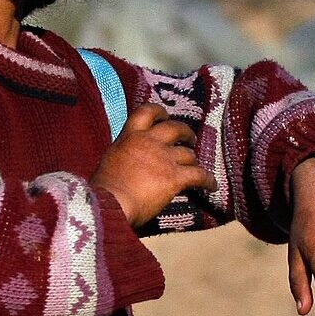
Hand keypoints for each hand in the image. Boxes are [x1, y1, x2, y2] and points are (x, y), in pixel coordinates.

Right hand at [92, 104, 214, 226]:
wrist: (109, 203)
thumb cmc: (103, 189)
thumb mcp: (109, 161)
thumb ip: (123, 155)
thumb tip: (129, 164)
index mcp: (129, 137)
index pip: (146, 112)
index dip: (159, 112)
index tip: (165, 116)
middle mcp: (149, 142)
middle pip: (175, 128)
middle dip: (185, 133)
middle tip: (189, 140)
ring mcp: (164, 158)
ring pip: (188, 154)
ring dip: (193, 160)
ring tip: (195, 166)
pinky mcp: (175, 177)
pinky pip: (199, 175)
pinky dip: (208, 180)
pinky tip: (211, 186)